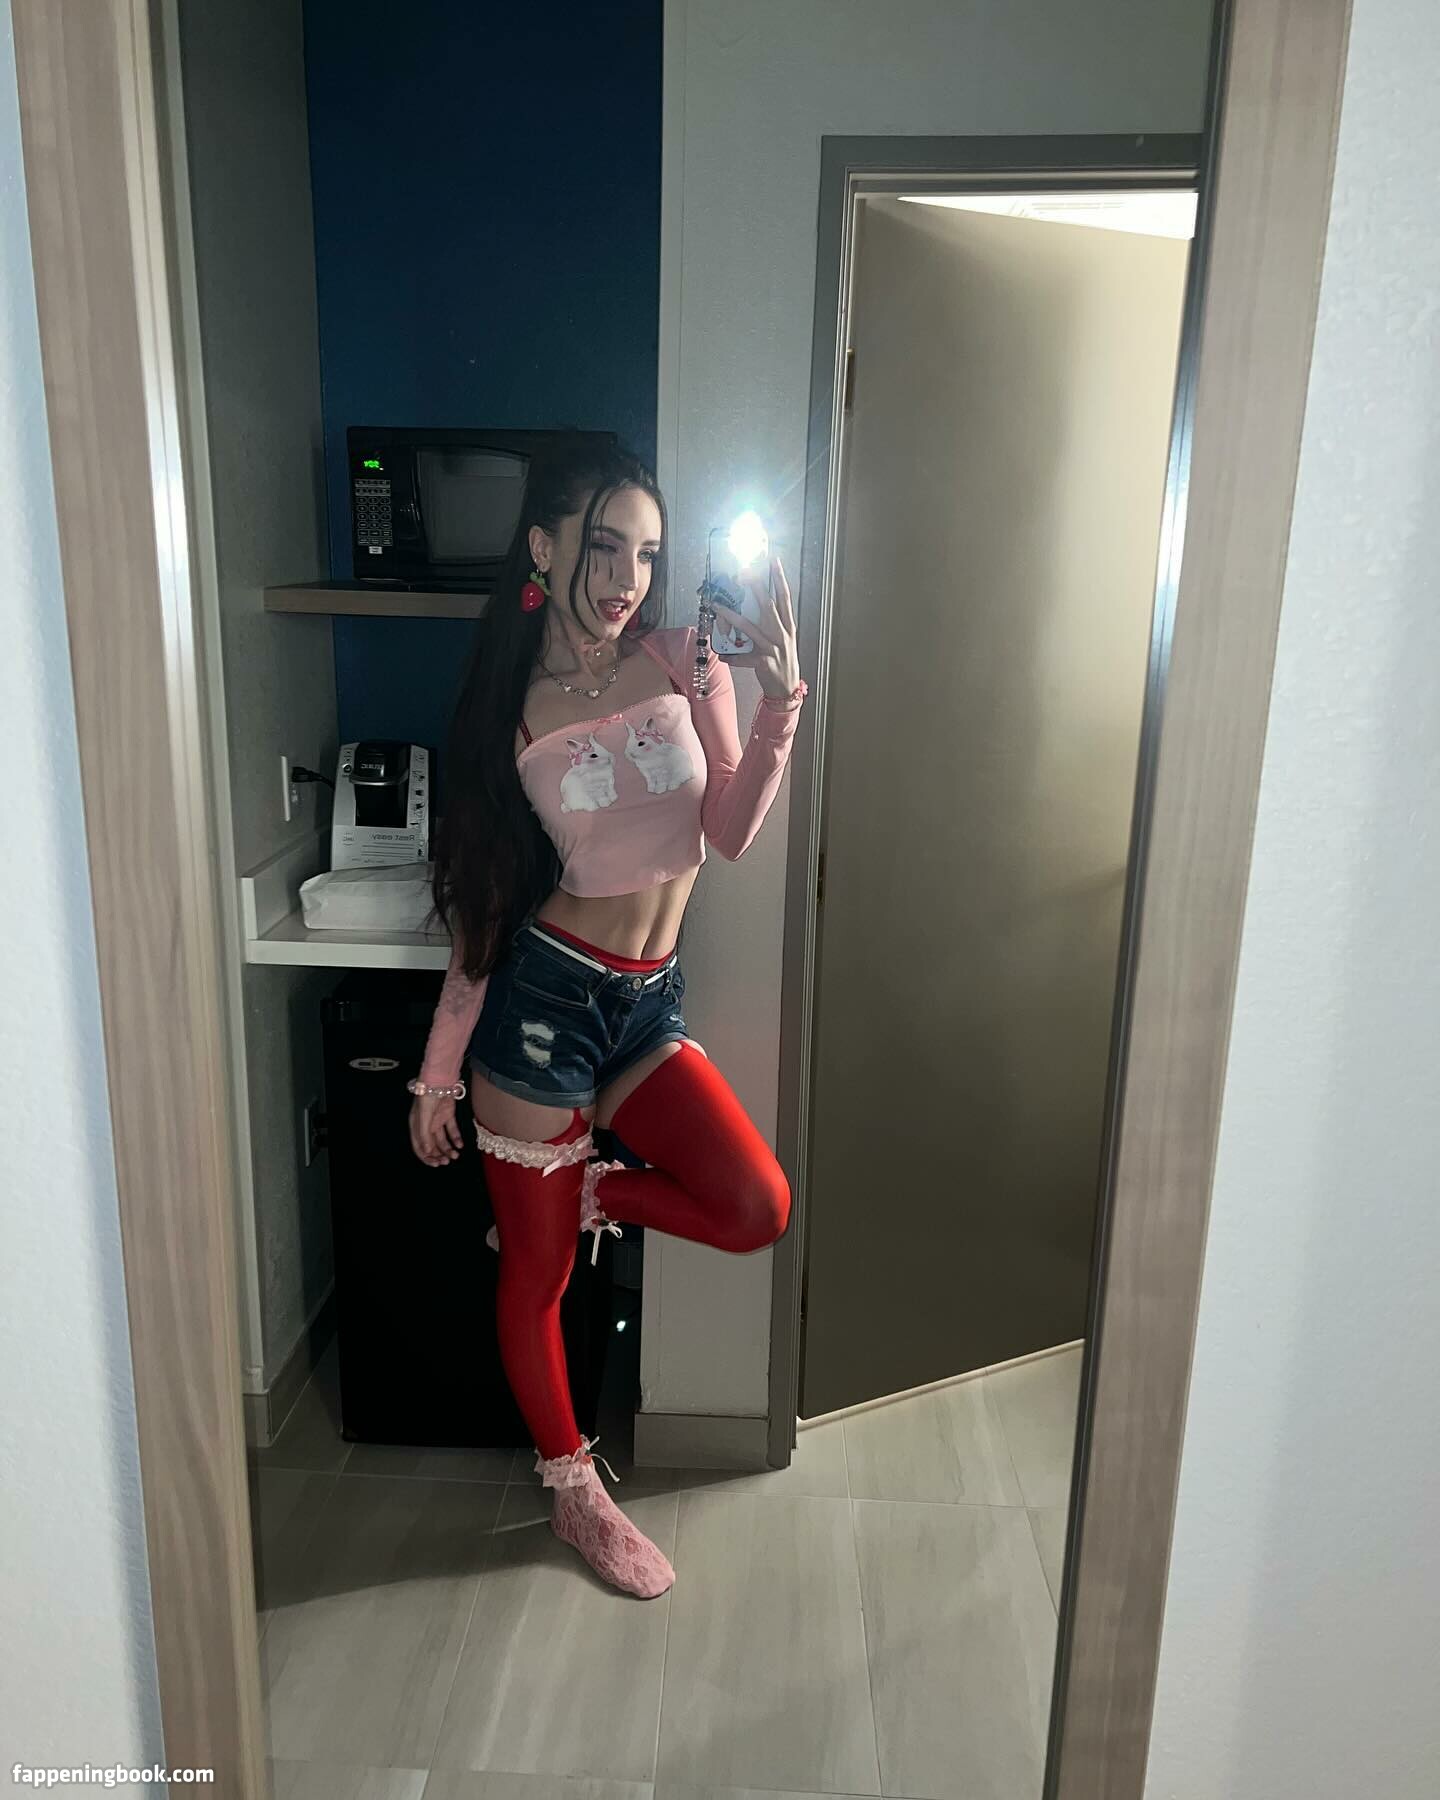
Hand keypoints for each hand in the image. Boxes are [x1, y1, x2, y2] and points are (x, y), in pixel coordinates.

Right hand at [410, 1093, 462, 1165]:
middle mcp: (426, 1125)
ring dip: (448, 1148)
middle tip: (447, 1161)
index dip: (426, 1157)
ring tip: (455, 1155)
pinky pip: (452, 1130)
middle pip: (432, 1145)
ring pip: (442, 1140)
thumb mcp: (423, 1117)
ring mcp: (437, 1120)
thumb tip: (426, 1151)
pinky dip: (456, 1138)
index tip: (435, 1164)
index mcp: (416, 1126)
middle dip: (439, 1155)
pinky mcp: (448, 1115)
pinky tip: (460, 1145)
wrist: (440, 1079)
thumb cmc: (427, 1096)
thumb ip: (424, 1135)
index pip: (419, 1147)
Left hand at [708, 554, 801, 700]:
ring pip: (750, 628)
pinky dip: (732, 657)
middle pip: (769, 606)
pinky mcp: (764, 662)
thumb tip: (760, 602)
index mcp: (788, 626)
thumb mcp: (783, 639)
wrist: (787, 688)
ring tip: (717, 606)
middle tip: (745, 571)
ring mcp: (773, 648)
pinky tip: (721, 655)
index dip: (779, 578)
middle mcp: (782, 634)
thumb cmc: (783, 660)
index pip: (785, 597)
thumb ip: (773, 622)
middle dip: (757, 588)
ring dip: (732, 616)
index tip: (773, 560)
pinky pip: (744, 658)